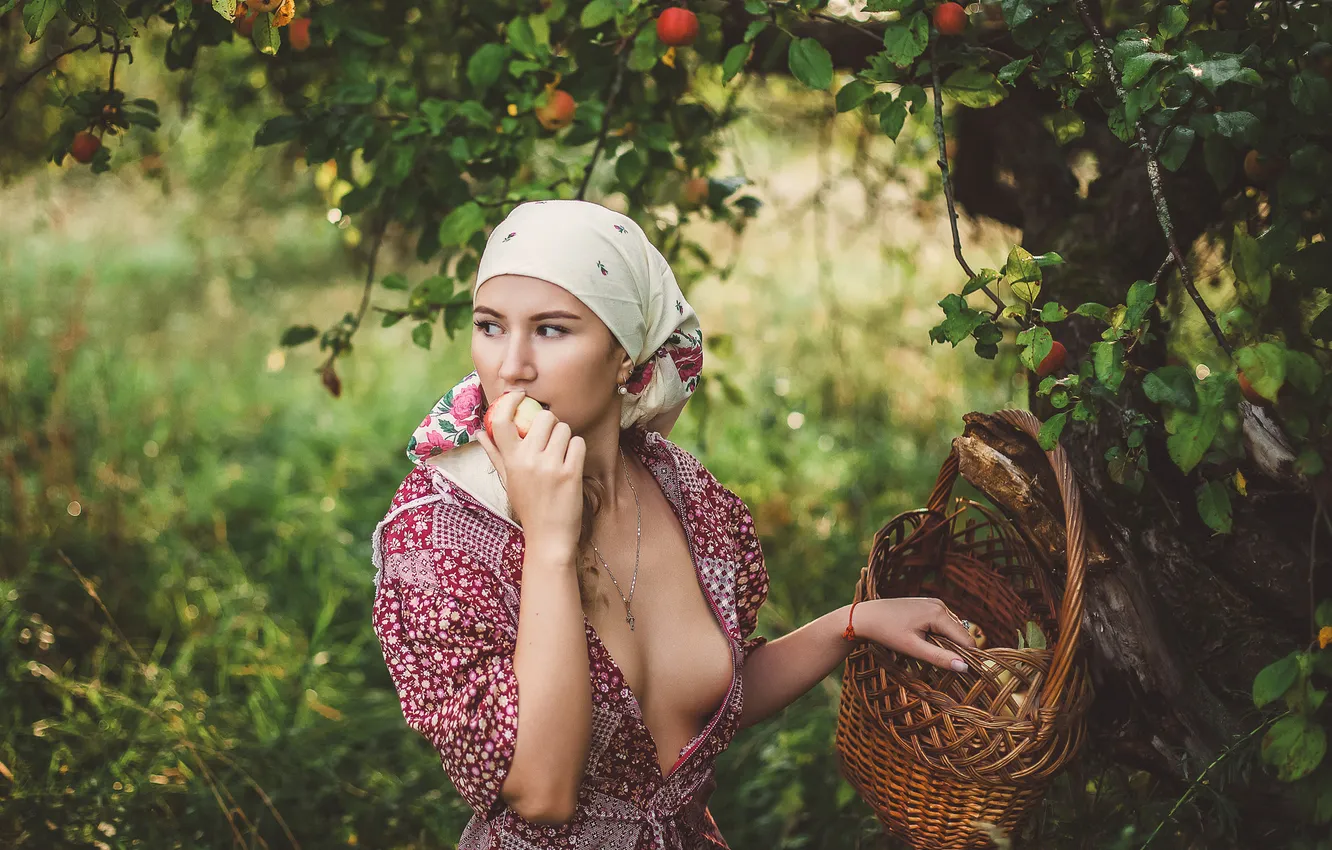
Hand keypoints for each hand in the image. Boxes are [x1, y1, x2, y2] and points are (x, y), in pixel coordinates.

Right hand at [475, 391, 585, 557]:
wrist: (549, 537)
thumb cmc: (528, 507)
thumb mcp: (508, 480)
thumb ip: (495, 454)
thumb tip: (480, 433)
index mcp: (510, 460)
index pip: (502, 420)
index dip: (511, 401)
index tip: (520, 396)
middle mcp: (527, 460)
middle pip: (544, 418)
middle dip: (551, 424)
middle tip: (551, 438)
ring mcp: (550, 466)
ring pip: (564, 429)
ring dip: (566, 438)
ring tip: (561, 455)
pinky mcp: (570, 473)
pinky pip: (578, 443)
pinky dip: (578, 450)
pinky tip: (572, 463)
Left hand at [849, 597, 975, 672]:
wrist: (866, 617)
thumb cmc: (887, 632)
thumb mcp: (913, 648)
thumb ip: (940, 657)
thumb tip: (965, 667)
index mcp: (939, 613)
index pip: (966, 640)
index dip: (967, 657)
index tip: (961, 672)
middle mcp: (941, 604)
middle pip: (960, 634)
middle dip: (954, 649)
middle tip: (934, 659)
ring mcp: (935, 602)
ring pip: (952, 629)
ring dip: (946, 642)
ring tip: (924, 648)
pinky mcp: (928, 604)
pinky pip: (943, 623)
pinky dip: (938, 634)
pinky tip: (922, 638)